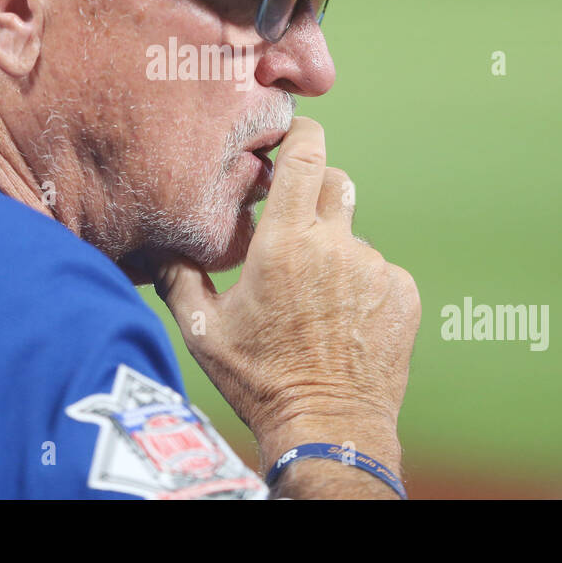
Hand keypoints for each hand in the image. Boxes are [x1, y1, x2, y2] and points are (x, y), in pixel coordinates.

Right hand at [150, 116, 419, 471]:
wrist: (327, 428)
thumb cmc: (260, 381)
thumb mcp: (204, 331)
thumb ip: (178, 278)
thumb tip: (159, 248)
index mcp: (286, 242)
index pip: (306, 155)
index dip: (302, 134)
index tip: (292, 135)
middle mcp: (337, 245)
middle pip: (334, 182)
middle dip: (314, 191)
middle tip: (293, 226)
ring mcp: (375, 269)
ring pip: (353, 236)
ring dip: (334, 252)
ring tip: (314, 302)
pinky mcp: (402, 294)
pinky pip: (379, 271)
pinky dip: (361, 285)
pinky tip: (341, 322)